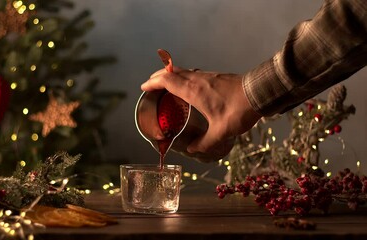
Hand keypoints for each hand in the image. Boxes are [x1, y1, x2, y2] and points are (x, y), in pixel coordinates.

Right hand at [141, 67, 261, 159]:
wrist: (259, 93)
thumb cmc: (238, 111)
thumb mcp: (221, 132)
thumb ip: (205, 143)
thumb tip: (193, 149)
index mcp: (193, 91)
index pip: (167, 81)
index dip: (153, 83)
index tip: (144, 87)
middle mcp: (198, 80)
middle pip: (172, 72)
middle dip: (158, 77)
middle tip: (150, 85)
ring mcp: (207, 76)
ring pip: (183, 71)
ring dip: (171, 76)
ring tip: (165, 85)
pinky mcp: (215, 77)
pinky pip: (192, 74)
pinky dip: (183, 78)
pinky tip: (187, 87)